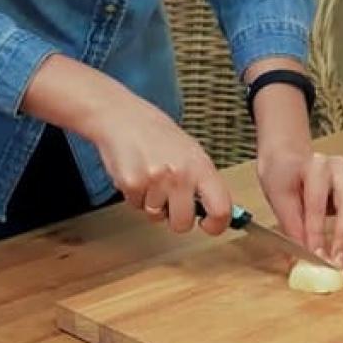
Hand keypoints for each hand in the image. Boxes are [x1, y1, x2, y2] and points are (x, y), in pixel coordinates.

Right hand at [21, 54, 231, 234]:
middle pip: (183, 223)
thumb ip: (202, 182)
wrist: (122, 117)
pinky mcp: (132, 184)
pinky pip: (136, 206)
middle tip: (169, 200)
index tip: (208, 225)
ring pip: (156, 216)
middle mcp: (181, 175)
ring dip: (151, 204)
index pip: (221, 209)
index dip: (216, 225)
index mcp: (201, 167)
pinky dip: (134, 196)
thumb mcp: (190, 152)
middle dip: (174, 218)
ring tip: (149, 178)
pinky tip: (135, 174)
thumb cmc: (156, 134)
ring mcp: (156, 180)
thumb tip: (216, 212)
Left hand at [258, 146, 342, 275]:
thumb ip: (290, 228)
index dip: (315, 233)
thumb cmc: (281, 173)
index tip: (315, 256)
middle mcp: (339, 170)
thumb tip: (295, 260)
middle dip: (342, 239)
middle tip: (337, 264)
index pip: (316, 204)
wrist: (289, 157)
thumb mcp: (278, 197)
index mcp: (316, 165)